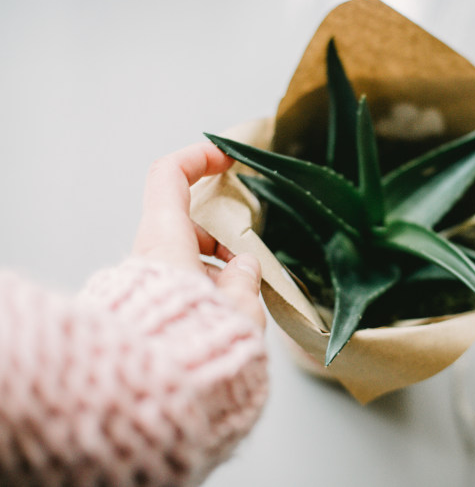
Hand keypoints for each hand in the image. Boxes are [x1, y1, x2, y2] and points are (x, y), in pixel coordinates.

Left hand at [132, 142, 265, 328]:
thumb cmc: (195, 343)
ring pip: (186, 258)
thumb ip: (244, 277)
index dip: (199, 157)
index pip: (169, 175)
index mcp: (165, 240)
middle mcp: (148, 256)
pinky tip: (231, 313)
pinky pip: (182, 286)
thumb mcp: (238, 304)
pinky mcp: (150, 310)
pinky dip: (208, 289)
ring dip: (219, 268)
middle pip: (185, 224)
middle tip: (250, 253)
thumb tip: (244, 268)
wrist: (157, 396)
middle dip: (223, 235)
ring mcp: (146, 284)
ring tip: (246, 294)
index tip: (228, 158)